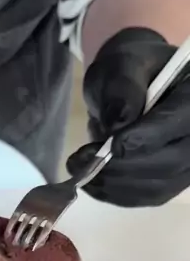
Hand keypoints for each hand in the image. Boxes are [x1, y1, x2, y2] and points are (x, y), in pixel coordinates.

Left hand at [67, 28, 189, 206]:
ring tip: (82, 172)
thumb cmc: (129, 69)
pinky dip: (120, 195)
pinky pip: (152, 196)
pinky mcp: (176, 178)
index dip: (145, 139)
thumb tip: (120, 121)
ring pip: (161, 186)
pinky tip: (95, 185)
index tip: (108, 146)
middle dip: (123, 168)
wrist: (132, 85)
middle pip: (173, 162)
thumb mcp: (122, 64)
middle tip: (82, 162)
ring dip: (117, 186)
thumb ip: (122, 87)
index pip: (179, 122)